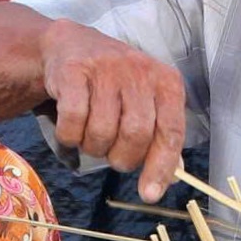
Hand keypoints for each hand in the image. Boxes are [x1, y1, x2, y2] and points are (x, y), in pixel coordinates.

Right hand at [41, 18, 186, 202]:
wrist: (71, 45)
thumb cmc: (114, 84)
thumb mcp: (145, 102)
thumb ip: (159, 136)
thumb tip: (169, 179)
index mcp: (166, 82)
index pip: (170, 131)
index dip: (160, 167)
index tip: (149, 194)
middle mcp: (139, 71)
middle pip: (135, 135)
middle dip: (121, 158)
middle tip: (112, 156)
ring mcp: (106, 69)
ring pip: (102, 131)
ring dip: (93, 147)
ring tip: (91, 137)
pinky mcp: (74, 71)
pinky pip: (73, 120)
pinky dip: (69, 136)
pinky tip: (70, 129)